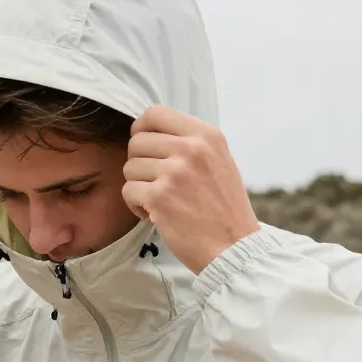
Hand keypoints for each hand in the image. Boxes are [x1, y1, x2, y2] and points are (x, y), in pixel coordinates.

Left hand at [122, 106, 258, 274]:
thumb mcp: (219, 162)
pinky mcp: (159, 197)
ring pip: (130, 167)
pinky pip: (128, 191)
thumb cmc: (225, 210)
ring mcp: (175, 172)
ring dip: (138, 187)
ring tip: (159, 201)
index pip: (156, 113)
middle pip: (137, 142)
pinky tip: (154, 214)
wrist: (233, 248)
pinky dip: (136, 205)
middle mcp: (192, 149)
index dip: (141, 129)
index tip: (144, 146)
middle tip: (155, 183)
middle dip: (140, 164)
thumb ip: (191, 144)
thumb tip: (152, 134)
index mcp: (207, 135)